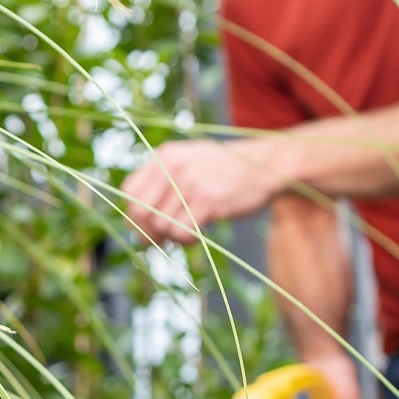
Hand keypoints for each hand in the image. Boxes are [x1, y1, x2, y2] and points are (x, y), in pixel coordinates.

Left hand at [122, 139, 279, 244]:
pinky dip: (187, 240)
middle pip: (140, 212)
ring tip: (186, 234)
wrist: (268, 164)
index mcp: (165, 156)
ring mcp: (190, 182)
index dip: (132, 215)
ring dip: (171, 237)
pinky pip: (182, 232)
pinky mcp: (207, 200)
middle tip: (159, 242)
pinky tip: (197, 235)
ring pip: (161, 225)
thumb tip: (134, 219)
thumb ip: (162, 181)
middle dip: (146, 233)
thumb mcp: (189, 161)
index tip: (143, 228)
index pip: (130, 191)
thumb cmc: (226, 170)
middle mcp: (173, 166)